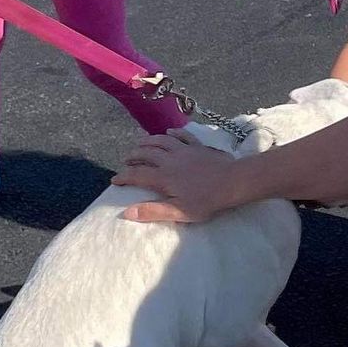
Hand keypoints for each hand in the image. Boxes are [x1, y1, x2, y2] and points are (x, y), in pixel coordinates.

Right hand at [113, 128, 238, 222]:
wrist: (232, 181)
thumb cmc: (206, 200)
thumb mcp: (179, 212)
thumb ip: (153, 211)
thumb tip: (127, 212)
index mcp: (163, 177)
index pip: (137, 175)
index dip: (124, 177)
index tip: (115, 180)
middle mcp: (169, 160)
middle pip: (145, 154)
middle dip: (133, 156)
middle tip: (126, 160)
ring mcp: (184, 150)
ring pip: (161, 141)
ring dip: (148, 141)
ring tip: (139, 143)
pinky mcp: (198, 146)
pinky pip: (183, 136)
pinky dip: (173, 134)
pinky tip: (169, 133)